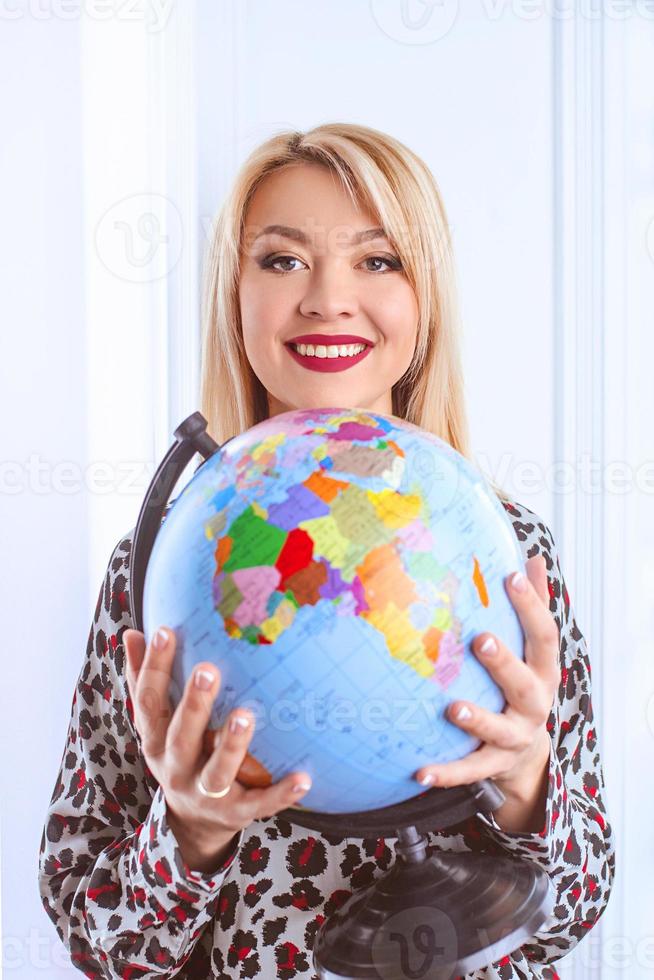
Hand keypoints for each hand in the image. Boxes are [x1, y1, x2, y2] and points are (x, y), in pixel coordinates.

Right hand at [123, 626, 312, 867]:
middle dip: (194, 705)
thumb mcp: (156, 722)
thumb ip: (143, 680)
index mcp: (155, 740)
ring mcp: (206, 794)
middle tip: (207, 669)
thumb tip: (133, 632)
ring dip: (232, 745)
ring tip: (245, 716)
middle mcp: (176, 768)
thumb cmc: (179, 753)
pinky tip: (304, 778)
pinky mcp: (237, 813)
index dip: (153, 667)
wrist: (192, 825)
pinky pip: (261, 803)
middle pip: (181, 737)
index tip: (164, 631)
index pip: (149, 701)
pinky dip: (281, 793)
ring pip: (217, 772)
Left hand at [415, 556, 559, 798]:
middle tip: (480, 639)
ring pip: (500, 730)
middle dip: (504, 661)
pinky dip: (446, 773)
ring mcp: (516, 736)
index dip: (531, 604)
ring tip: (453, 709)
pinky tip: (419, 771)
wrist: (528, 757)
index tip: (510, 575)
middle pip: (525, 682)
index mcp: (543, 669)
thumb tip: (531, 558)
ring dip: (477, 719)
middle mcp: (535, 703)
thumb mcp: (532, 649)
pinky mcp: (495, 765)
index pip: (544, 634)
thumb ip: (533, 606)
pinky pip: (470, 771)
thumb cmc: (521, 685)